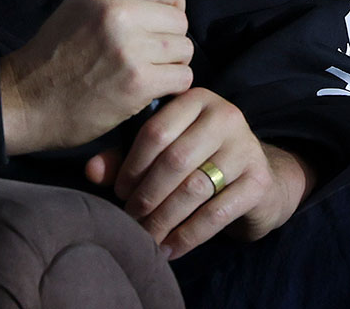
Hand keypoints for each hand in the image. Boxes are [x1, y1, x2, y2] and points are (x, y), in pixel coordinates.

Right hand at [0, 0, 192, 153]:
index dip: (170, 8)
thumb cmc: (56, 55)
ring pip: (184, 50)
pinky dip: (169, 88)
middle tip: (145, 55)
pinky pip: (182, 78)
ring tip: (143, 72)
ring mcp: (129, 46)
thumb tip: (167, 1)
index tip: (157, 25)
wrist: (28, 98)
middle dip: (169, 40)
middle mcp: (117, 10)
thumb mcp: (80, 6)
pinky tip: (146, 89)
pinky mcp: (138, 81)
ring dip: (170, 65)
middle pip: (180, 20)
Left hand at [83, 88, 316, 258]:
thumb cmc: (198, 159)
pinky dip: (188, 235)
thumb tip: (91, 171)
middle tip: (129, 217)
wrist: (257, 179)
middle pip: (174, 160)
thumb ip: (125, 156)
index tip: (118, 192)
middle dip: (146, 194)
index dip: (131, 165)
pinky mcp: (258, 182)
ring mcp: (246, 148)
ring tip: (146, 236)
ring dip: (164, 218)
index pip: (155, 131)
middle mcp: (224, 116)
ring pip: (194, 188)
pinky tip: (170, 249)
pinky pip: (217, 213)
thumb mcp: (163, 149)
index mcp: (195, 99)